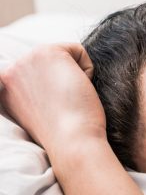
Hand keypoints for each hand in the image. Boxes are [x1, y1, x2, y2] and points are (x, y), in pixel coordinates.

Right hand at [0, 43, 105, 158]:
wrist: (71, 143)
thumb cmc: (62, 137)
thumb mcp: (35, 114)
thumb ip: (33, 94)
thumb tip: (48, 83)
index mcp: (5, 90)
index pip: (35, 75)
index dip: (53, 92)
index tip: (55, 110)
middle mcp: (10, 72)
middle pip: (50, 64)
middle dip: (63, 83)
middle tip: (63, 108)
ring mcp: (27, 59)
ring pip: (64, 57)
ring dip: (75, 78)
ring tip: (70, 101)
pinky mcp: (49, 52)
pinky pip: (79, 51)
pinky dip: (88, 71)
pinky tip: (79, 91)